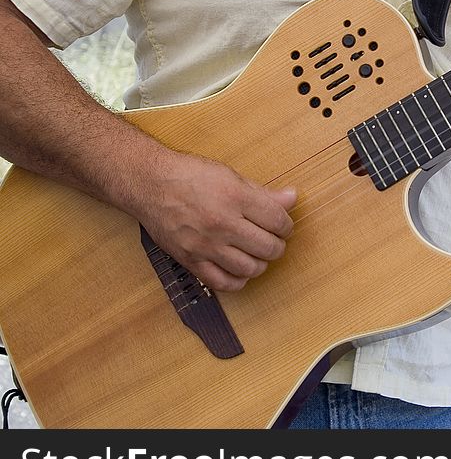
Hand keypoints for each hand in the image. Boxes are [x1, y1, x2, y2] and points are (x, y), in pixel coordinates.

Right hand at [135, 151, 296, 291]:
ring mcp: (205, 245)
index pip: (278, 221)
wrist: (149, 184)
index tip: (282, 225)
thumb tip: (292, 198)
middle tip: (272, 239)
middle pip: (268, 247)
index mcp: (235, 198)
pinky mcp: (191, 260)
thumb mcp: (230, 176)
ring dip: (260, 263)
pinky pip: (223, 283)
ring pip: (250, 268)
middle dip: (277, 245)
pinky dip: (238, 280)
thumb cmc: (190, 176)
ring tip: (256, 253)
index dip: (286, 225)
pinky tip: (239, 269)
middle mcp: (222, 224)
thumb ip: (263, 193)